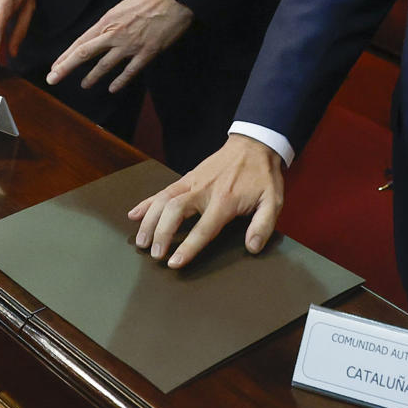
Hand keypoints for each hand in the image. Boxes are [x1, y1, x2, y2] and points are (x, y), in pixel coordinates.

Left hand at [46, 0, 192, 92]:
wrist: (172, 0)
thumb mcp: (121, 7)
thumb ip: (109, 23)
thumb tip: (100, 35)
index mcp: (107, 21)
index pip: (81, 42)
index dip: (66, 55)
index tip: (54, 66)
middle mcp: (114, 34)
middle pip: (85, 53)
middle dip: (66, 67)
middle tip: (52, 79)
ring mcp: (130, 45)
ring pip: (105, 65)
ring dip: (92, 77)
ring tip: (84, 84)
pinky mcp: (146, 53)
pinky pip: (130, 71)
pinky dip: (120, 81)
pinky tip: (112, 88)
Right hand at [128, 134, 285, 267]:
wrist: (254, 145)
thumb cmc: (262, 176)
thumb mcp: (273, 200)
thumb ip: (263, 225)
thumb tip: (252, 247)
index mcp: (225, 200)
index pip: (203, 228)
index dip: (188, 247)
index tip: (173, 263)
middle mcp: (203, 190)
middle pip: (174, 211)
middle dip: (161, 233)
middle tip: (154, 254)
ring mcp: (192, 182)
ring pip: (163, 200)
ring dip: (149, 220)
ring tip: (141, 242)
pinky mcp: (187, 177)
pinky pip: (162, 190)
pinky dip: (147, 202)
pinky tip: (134, 214)